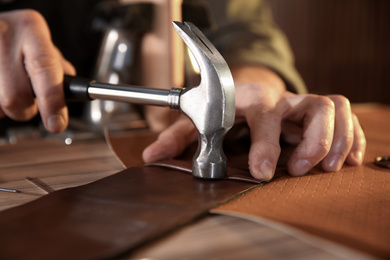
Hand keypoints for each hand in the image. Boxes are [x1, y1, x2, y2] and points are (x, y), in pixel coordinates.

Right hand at [0, 10, 74, 132]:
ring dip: (6, 108)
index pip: (45, 69)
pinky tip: (0, 90)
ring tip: (8, 88)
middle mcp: (4, 37)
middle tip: (28, 101)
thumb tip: (70, 94)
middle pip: (15, 96)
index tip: (57, 123)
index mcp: (31, 29)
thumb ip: (57, 67)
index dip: (52, 101)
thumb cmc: (17, 34)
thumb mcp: (40, 40)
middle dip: (26, 109)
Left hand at [143, 66, 365, 179]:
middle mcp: (283, 99)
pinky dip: (352, 138)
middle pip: (312, 106)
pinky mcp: (319, 113)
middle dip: (312, 142)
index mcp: (253, 99)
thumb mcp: (197, 118)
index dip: (266, 143)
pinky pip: (347, 117)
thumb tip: (151, 157)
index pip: (265, 114)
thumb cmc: (223, 105)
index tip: (262, 172)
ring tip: (327, 168)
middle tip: (298, 170)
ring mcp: (303, 105)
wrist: (245, 87)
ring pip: (335, 108)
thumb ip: (177, 136)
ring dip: (335, 140)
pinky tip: (346, 161)